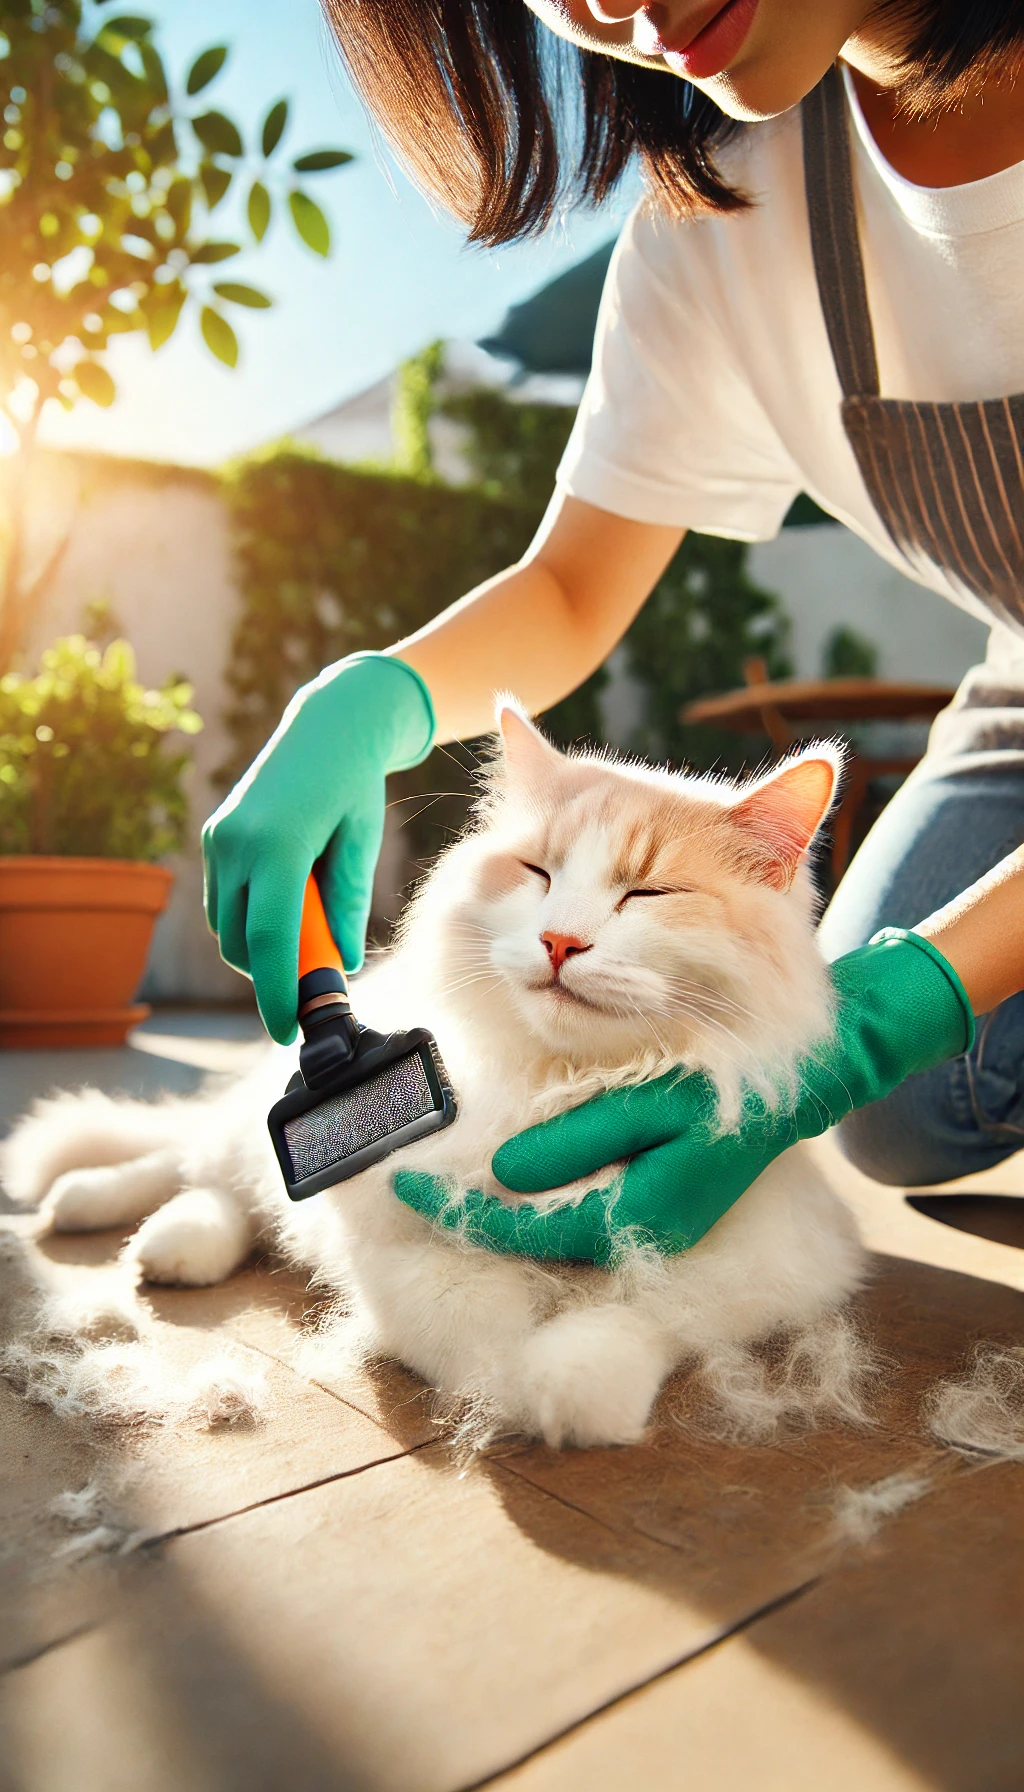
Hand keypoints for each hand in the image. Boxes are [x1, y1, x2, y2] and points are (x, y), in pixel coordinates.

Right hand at [202, 653, 433, 1042]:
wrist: (327, 726)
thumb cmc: (354, 786)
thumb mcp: (362, 846)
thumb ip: (348, 905)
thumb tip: (342, 962)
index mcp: (279, 845)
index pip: (272, 939)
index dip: (276, 992)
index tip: (284, 1030)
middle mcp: (237, 843)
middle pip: (243, 942)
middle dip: (272, 973)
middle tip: (315, 981)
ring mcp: (219, 839)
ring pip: (228, 926)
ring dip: (261, 945)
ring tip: (309, 929)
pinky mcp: (214, 836)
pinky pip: (225, 900)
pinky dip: (250, 918)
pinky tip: (287, 902)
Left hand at [393, 931, 973, 1261]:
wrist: (806, 1081)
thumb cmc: (730, 1083)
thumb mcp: (653, 1102)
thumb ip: (579, 1140)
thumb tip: (505, 1177)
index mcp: (643, 1215)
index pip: (526, 1231)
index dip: (459, 1214)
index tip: (402, 1189)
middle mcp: (646, 1235)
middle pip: (535, 1240)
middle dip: (469, 1218)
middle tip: (405, 1187)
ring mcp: (656, 1225)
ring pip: (556, 1230)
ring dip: (499, 1210)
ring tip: (441, 1180)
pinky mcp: (659, 1205)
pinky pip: (582, 1212)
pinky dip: (538, 1198)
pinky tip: (507, 1174)